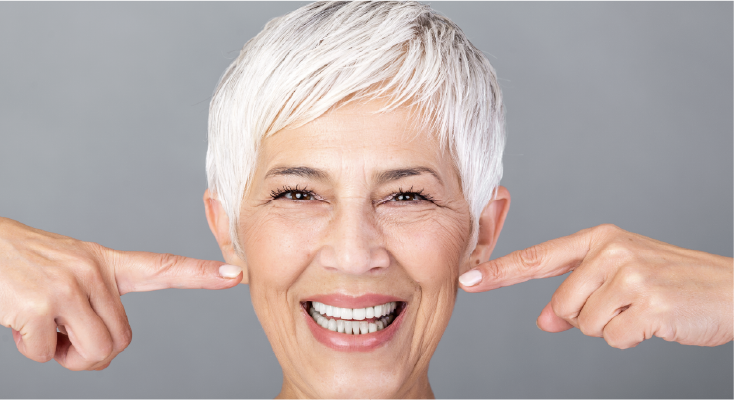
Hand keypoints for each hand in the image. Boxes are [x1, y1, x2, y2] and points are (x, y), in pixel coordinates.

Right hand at [0, 217, 241, 369]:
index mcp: (105, 264)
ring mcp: (68, 286)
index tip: (235, 275)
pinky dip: (30, 350)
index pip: (162, 268)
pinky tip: (18, 320)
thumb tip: (104, 355)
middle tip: (61, 333)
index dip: (200, 274)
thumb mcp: (69, 274)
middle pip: (120, 342)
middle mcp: (93, 271)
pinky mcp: (39, 305)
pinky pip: (46, 355)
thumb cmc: (24, 267)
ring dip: (64, 355)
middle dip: (90, 352)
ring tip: (42, 325)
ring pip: (94, 354)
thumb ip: (95, 307)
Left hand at [459, 224, 733, 347]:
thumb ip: (578, 293)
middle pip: (562, 305)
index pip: (537, 257)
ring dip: (610, 328)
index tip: (467, 278)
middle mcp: (610, 250)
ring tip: (641, 309)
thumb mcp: (621, 278)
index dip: (499, 271)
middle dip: (586, 317)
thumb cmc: (671, 282)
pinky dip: (630, 338)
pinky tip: (652, 321)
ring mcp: (629, 273)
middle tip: (625, 304)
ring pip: (583, 324)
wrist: (731, 290)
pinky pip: (612, 337)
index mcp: (599, 239)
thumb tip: (546, 320)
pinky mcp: (647, 300)